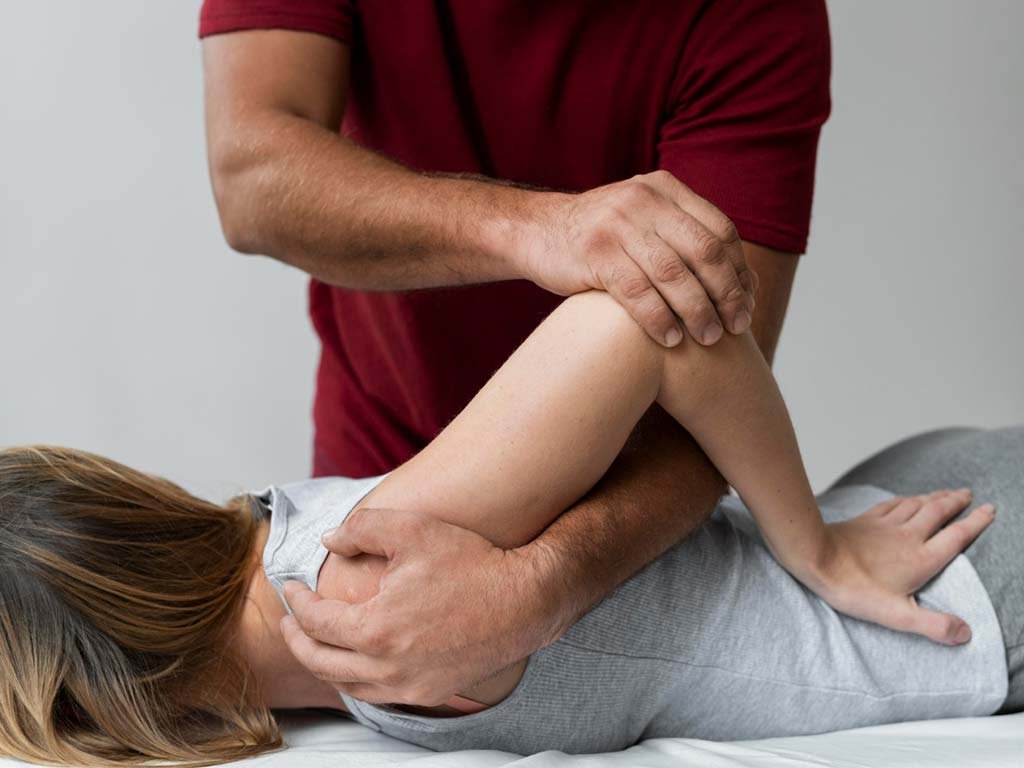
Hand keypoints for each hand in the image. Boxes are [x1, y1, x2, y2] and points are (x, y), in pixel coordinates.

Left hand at [279, 507, 565, 705]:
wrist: (524, 600)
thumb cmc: (472, 562)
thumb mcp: (412, 529)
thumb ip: (361, 528)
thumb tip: (328, 539)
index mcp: (375, 629)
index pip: (314, 623)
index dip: (295, 603)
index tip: (292, 587)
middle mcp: (388, 667)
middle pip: (321, 663)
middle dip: (296, 640)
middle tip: (290, 619)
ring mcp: (410, 686)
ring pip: (347, 686)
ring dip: (324, 663)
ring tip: (317, 640)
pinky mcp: (430, 693)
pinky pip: (379, 694)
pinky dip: (357, 678)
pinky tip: (359, 660)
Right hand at [517, 170, 757, 347]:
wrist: (536, 231)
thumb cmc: (600, 238)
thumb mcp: (643, 219)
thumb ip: (683, 236)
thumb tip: (741, 279)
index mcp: (665, 189)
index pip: (720, 230)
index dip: (739, 271)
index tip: (746, 304)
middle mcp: (645, 201)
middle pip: (704, 251)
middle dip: (727, 294)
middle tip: (736, 326)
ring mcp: (618, 224)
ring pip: (674, 274)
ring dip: (697, 311)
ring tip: (708, 338)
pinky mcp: (595, 253)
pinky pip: (637, 292)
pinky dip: (658, 319)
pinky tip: (670, 339)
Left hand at [804, 489, 994, 644]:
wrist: (817, 559)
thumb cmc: (855, 589)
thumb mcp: (897, 615)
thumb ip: (933, 625)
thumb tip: (965, 633)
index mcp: (922, 559)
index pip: (957, 536)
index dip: (976, 522)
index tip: (990, 510)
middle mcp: (908, 536)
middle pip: (939, 512)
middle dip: (956, 502)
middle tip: (969, 494)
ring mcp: (886, 525)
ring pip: (917, 504)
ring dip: (934, 496)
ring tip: (946, 492)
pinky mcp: (866, 519)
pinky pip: (892, 503)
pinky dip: (906, 498)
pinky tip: (906, 498)